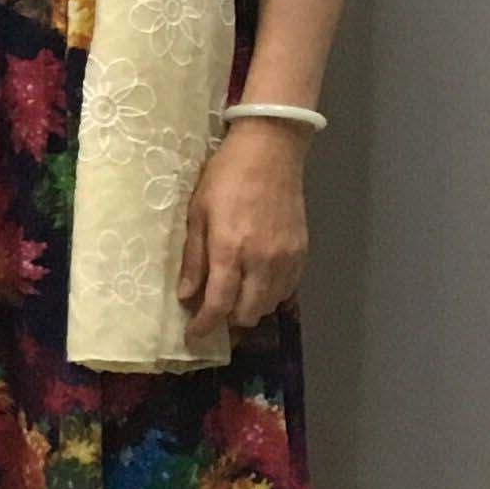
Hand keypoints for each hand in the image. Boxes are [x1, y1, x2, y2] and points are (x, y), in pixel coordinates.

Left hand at [177, 121, 310, 342]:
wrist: (270, 151)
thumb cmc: (225, 177)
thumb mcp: (198, 213)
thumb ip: (194, 259)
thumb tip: (187, 297)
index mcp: (230, 249)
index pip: (219, 305)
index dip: (204, 326)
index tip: (193, 337)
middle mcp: (262, 260)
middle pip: (248, 314)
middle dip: (229, 321)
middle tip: (214, 313)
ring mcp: (286, 258)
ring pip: (270, 305)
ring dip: (251, 308)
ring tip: (235, 296)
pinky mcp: (302, 252)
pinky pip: (288, 289)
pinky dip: (271, 295)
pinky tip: (258, 283)